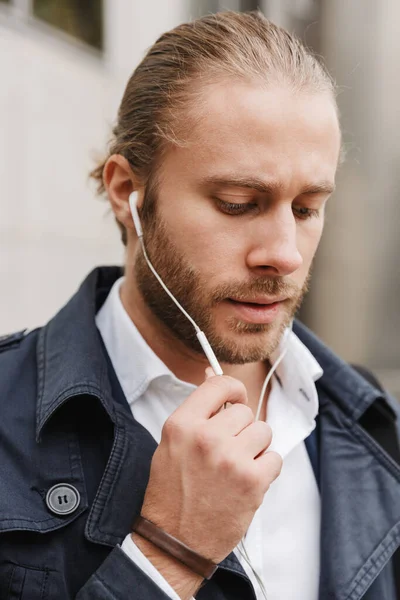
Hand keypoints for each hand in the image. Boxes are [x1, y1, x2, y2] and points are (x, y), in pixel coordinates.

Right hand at [139, 369, 281, 563]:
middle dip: (241, 429)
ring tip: (236, 468)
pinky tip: (246, 482)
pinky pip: (275, 458)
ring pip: (263, 432)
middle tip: (227, 451)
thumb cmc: (172, 492)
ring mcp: (231, 459)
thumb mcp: (173, 443)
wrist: (175, 541)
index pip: (219, 384)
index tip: (236, 399)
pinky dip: (266, 470)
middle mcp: (207, 437)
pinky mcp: (253, 481)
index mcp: (182, 424)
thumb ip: (197, 411)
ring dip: (255, 448)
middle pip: (245, 411)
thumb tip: (214, 375)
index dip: (233, 389)